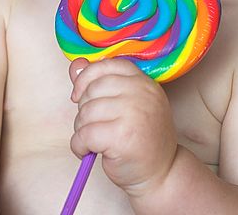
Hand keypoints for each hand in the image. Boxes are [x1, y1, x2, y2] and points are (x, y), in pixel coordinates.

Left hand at [69, 57, 177, 196]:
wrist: (162, 173)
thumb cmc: (140, 137)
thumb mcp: (126, 104)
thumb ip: (101, 82)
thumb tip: (75, 65)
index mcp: (143, 81)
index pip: (107, 65)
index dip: (87, 78)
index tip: (79, 95)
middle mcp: (141, 93)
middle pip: (93, 89)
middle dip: (84, 109)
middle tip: (93, 125)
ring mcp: (133, 113)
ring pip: (86, 112)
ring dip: (81, 129)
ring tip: (93, 140)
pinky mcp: (122, 136)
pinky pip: (84, 134)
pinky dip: (79, 146)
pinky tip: (89, 151)